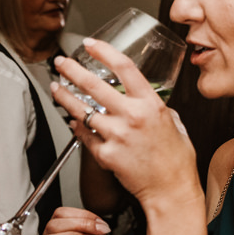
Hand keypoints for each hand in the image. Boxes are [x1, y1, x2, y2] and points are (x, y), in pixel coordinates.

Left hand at [51, 38, 197, 205]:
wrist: (171, 190)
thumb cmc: (177, 160)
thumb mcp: (174, 123)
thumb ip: (156, 108)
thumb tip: (144, 101)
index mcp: (151, 104)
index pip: (124, 68)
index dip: (104, 51)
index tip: (91, 44)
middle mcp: (132, 116)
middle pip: (94, 85)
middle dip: (72, 70)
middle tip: (62, 62)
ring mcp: (117, 136)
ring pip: (82, 110)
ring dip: (65, 97)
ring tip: (56, 88)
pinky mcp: (106, 154)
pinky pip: (85, 136)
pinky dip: (78, 127)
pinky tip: (73, 121)